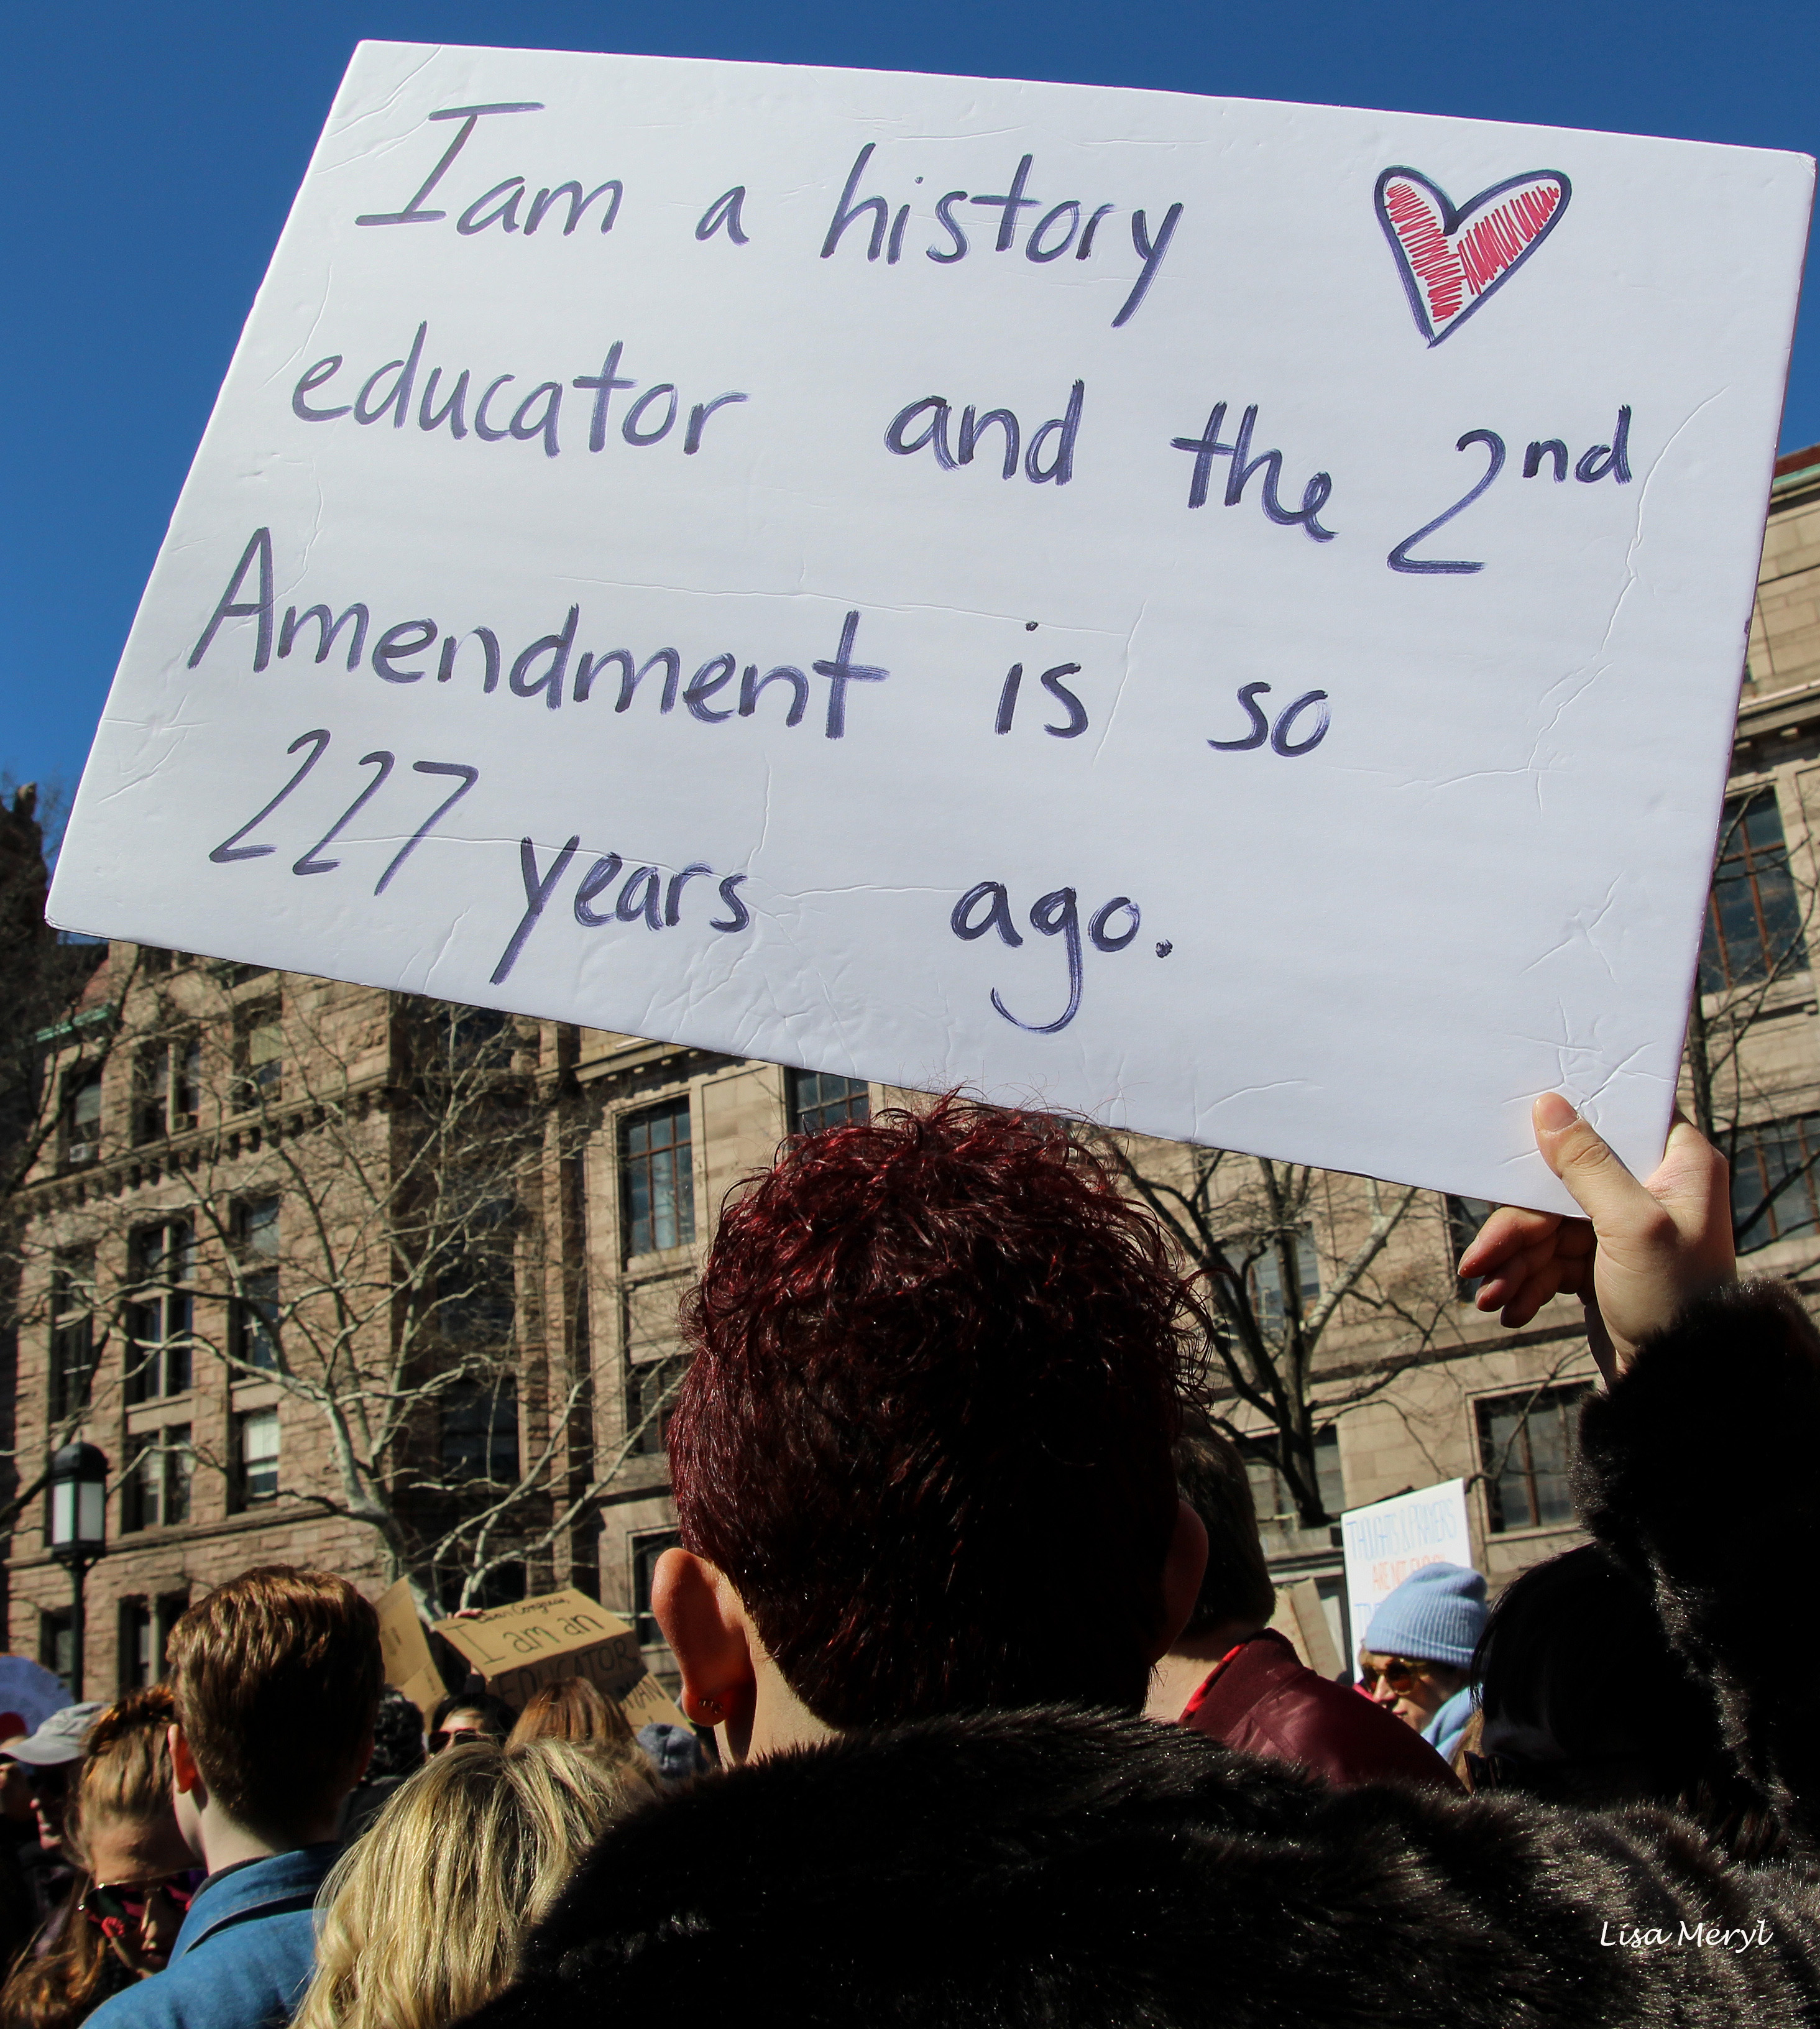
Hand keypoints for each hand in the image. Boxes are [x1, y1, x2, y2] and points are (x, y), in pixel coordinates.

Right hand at [1458, 1095, 1734, 1377]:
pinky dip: (1527, 1282)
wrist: (1680, 1384)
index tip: (1520, 1126)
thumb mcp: (1632, 1225)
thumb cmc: (1674, 1300)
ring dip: (1514, 1263)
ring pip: (1547, 1226)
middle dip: (1517, 1228)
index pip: (1618, 1118)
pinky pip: (1550, 1259)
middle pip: (1561, 1183)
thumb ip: (1588, 1164)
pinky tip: (1512, 1310)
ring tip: (1491, 1299)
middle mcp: (1652, 1190)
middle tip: (1480, 1260)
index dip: (1570, 1120)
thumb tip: (1549, 1105)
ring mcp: (1623, 1229)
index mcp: (1679, 1166)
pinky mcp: (1601, 1264)